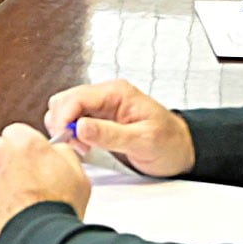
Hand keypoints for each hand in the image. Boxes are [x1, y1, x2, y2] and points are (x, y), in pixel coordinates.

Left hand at [0, 124, 91, 243]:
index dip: (20, 155)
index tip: (23, 168)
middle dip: (1, 169)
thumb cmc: (55, 216)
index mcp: (25, 142)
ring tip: (2, 209)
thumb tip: (56, 150)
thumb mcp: (77, 177)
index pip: (15, 135)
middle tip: (13, 193)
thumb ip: (62, 155)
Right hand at [39, 78, 194, 178]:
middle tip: (74, 146)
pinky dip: (70, 134)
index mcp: (117, 93)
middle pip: (65, 101)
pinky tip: (83, 147)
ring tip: (81, 148)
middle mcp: (106, 96)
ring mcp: (101, 107)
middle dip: (61, 123)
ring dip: (65, 129)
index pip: (76, 97)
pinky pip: (73, 122)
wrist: (181, 150)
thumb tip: (79, 127)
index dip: (64, 117)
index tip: (66, 138)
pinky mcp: (98, 120)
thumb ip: (109, 134)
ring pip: (65, 110)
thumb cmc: (169, 143)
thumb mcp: (142, 141)